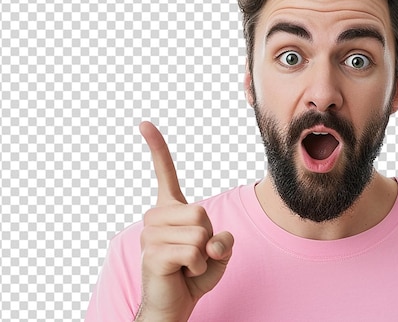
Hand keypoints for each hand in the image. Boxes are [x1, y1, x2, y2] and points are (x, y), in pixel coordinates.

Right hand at [135, 121, 233, 321]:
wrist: (174, 304)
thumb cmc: (194, 275)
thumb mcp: (218, 251)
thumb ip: (223, 239)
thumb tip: (212, 242)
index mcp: (169, 209)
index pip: (165, 173)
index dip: (157, 148)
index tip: (144, 123)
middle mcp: (154, 217)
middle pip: (201, 212)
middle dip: (209, 238)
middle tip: (194, 255)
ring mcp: (149, 235)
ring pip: (200, 233)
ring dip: (204, 256)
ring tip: (187, 265)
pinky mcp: (152, 254)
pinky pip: (194, 253)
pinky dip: (199, 268)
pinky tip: (183, 274)